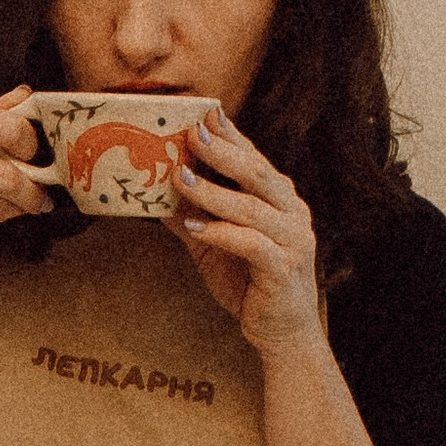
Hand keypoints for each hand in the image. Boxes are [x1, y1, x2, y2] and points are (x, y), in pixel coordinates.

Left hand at [172, 108, 321, 352]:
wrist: (281, 333)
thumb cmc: (251, 282)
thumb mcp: (213, 246)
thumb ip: (191, 217)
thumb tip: (152, 195)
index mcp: (280, 199)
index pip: (254, 159)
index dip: (230, 135)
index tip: (204, 112)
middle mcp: (292, 213)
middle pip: (257, 174)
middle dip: (224, 151)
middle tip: (192, 133)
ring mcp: (293, 240)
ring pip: (252, 207)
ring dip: (213, 192)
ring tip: (181, 177)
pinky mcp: (283, 268)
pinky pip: (251, 244)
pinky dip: (221, 233)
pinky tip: (194, 227)